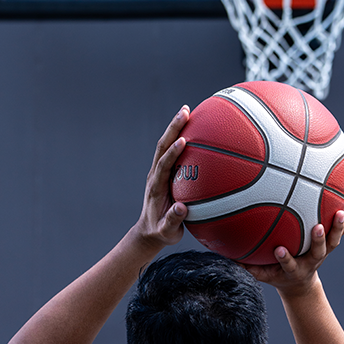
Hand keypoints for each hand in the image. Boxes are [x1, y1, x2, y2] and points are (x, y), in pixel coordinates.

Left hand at [132, 106, 190, 248]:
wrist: (150, 231)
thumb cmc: (161, 232)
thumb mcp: (167, 231)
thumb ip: (173, 221)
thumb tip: (181, 208)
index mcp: (156, 187)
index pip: (163, 165)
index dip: (172, 153)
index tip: (184, 141)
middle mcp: (155, 175)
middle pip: (162, 147)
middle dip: (173, 128)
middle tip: (185, 111)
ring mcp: (159, 172)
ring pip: (165, 145)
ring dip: (175, 127)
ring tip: (187, 111)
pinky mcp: (164, 172)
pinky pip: (171, 151)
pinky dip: (180, 137)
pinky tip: (193, 128)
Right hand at [244, 200, 343, 293]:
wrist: (299, 283)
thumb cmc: (276, 274)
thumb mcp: (262, 274)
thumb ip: (247, 266)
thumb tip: (225, 253)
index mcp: (294, 269)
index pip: (289, 265)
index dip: (286, 259)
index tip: (279, 250)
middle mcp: (311, 261)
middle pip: (318, 252)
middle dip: (318, 240)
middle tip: (317, 226)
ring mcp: (323, 253)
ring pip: (334, 240)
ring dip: (338, 226)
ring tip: (341, 209)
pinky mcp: (330, 245)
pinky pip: (340, 230)